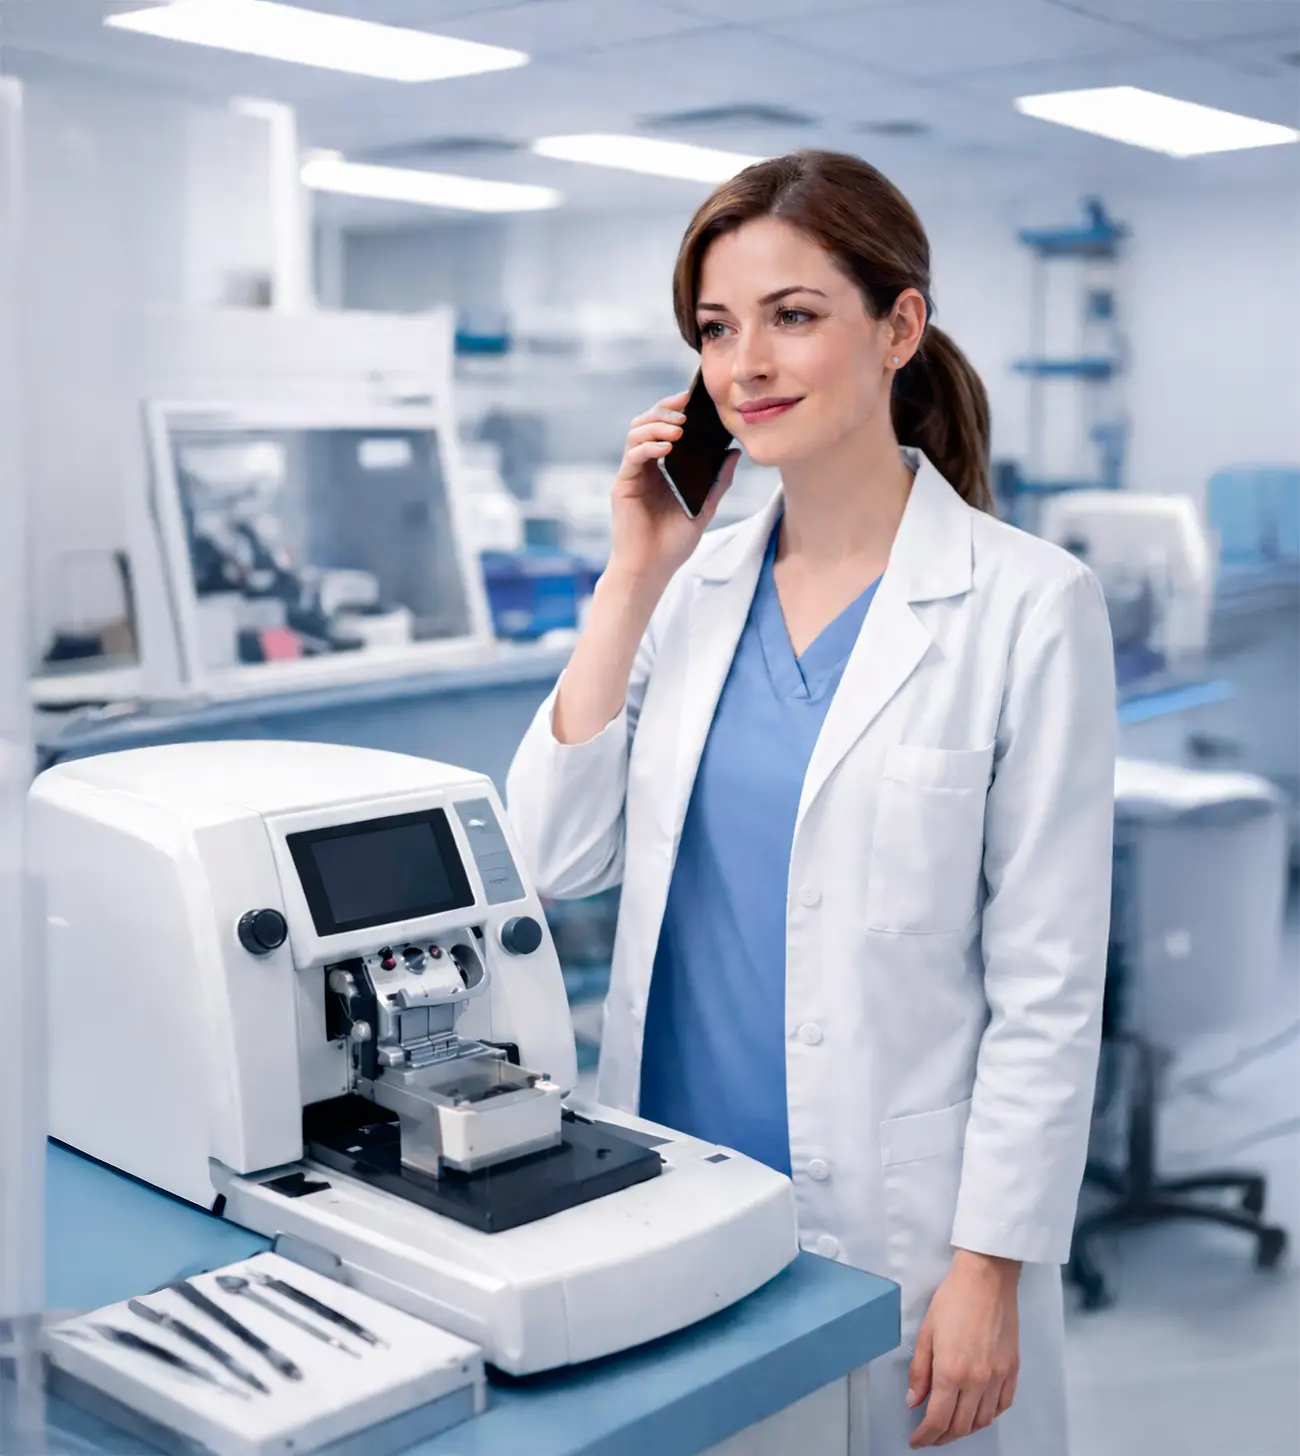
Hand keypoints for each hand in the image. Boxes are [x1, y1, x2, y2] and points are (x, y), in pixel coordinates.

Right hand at [607, 391, 738, 586]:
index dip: (676, 409)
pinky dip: (648, 446)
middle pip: (647, 422)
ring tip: (679, 427)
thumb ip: (718, 481)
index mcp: (663, 468)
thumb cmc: (673, 544)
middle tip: (686, 407)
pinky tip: (666, 447)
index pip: (665, 427)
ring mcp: (633, 474)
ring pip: (636, 433)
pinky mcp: (623, 484)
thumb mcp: (705, 508)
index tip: (694, 399)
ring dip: (657, 424)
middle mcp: (646, 466)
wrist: (652, 570)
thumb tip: (735, 453)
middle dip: (665, 409)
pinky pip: (632, 456)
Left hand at [907, 1251, 1020, 1447]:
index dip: (925, 1437)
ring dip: (965, 1429)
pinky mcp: (1012, 1369)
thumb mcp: (926, 1332)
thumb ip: (919, 1371)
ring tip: (951, 1425)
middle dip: (942, 1437)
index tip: (917, 1441)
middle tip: (930, 1436)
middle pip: (960, 1426)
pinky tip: (977, 1412)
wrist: (987, 1277)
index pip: (937, 1419)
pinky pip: (1002, 1406)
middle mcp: (977, 1380)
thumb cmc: (954, 1298)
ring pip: (982, 1421)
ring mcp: (998, 1376)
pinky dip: (988, 1416)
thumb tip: (913, 1401)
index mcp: (951, 1371)